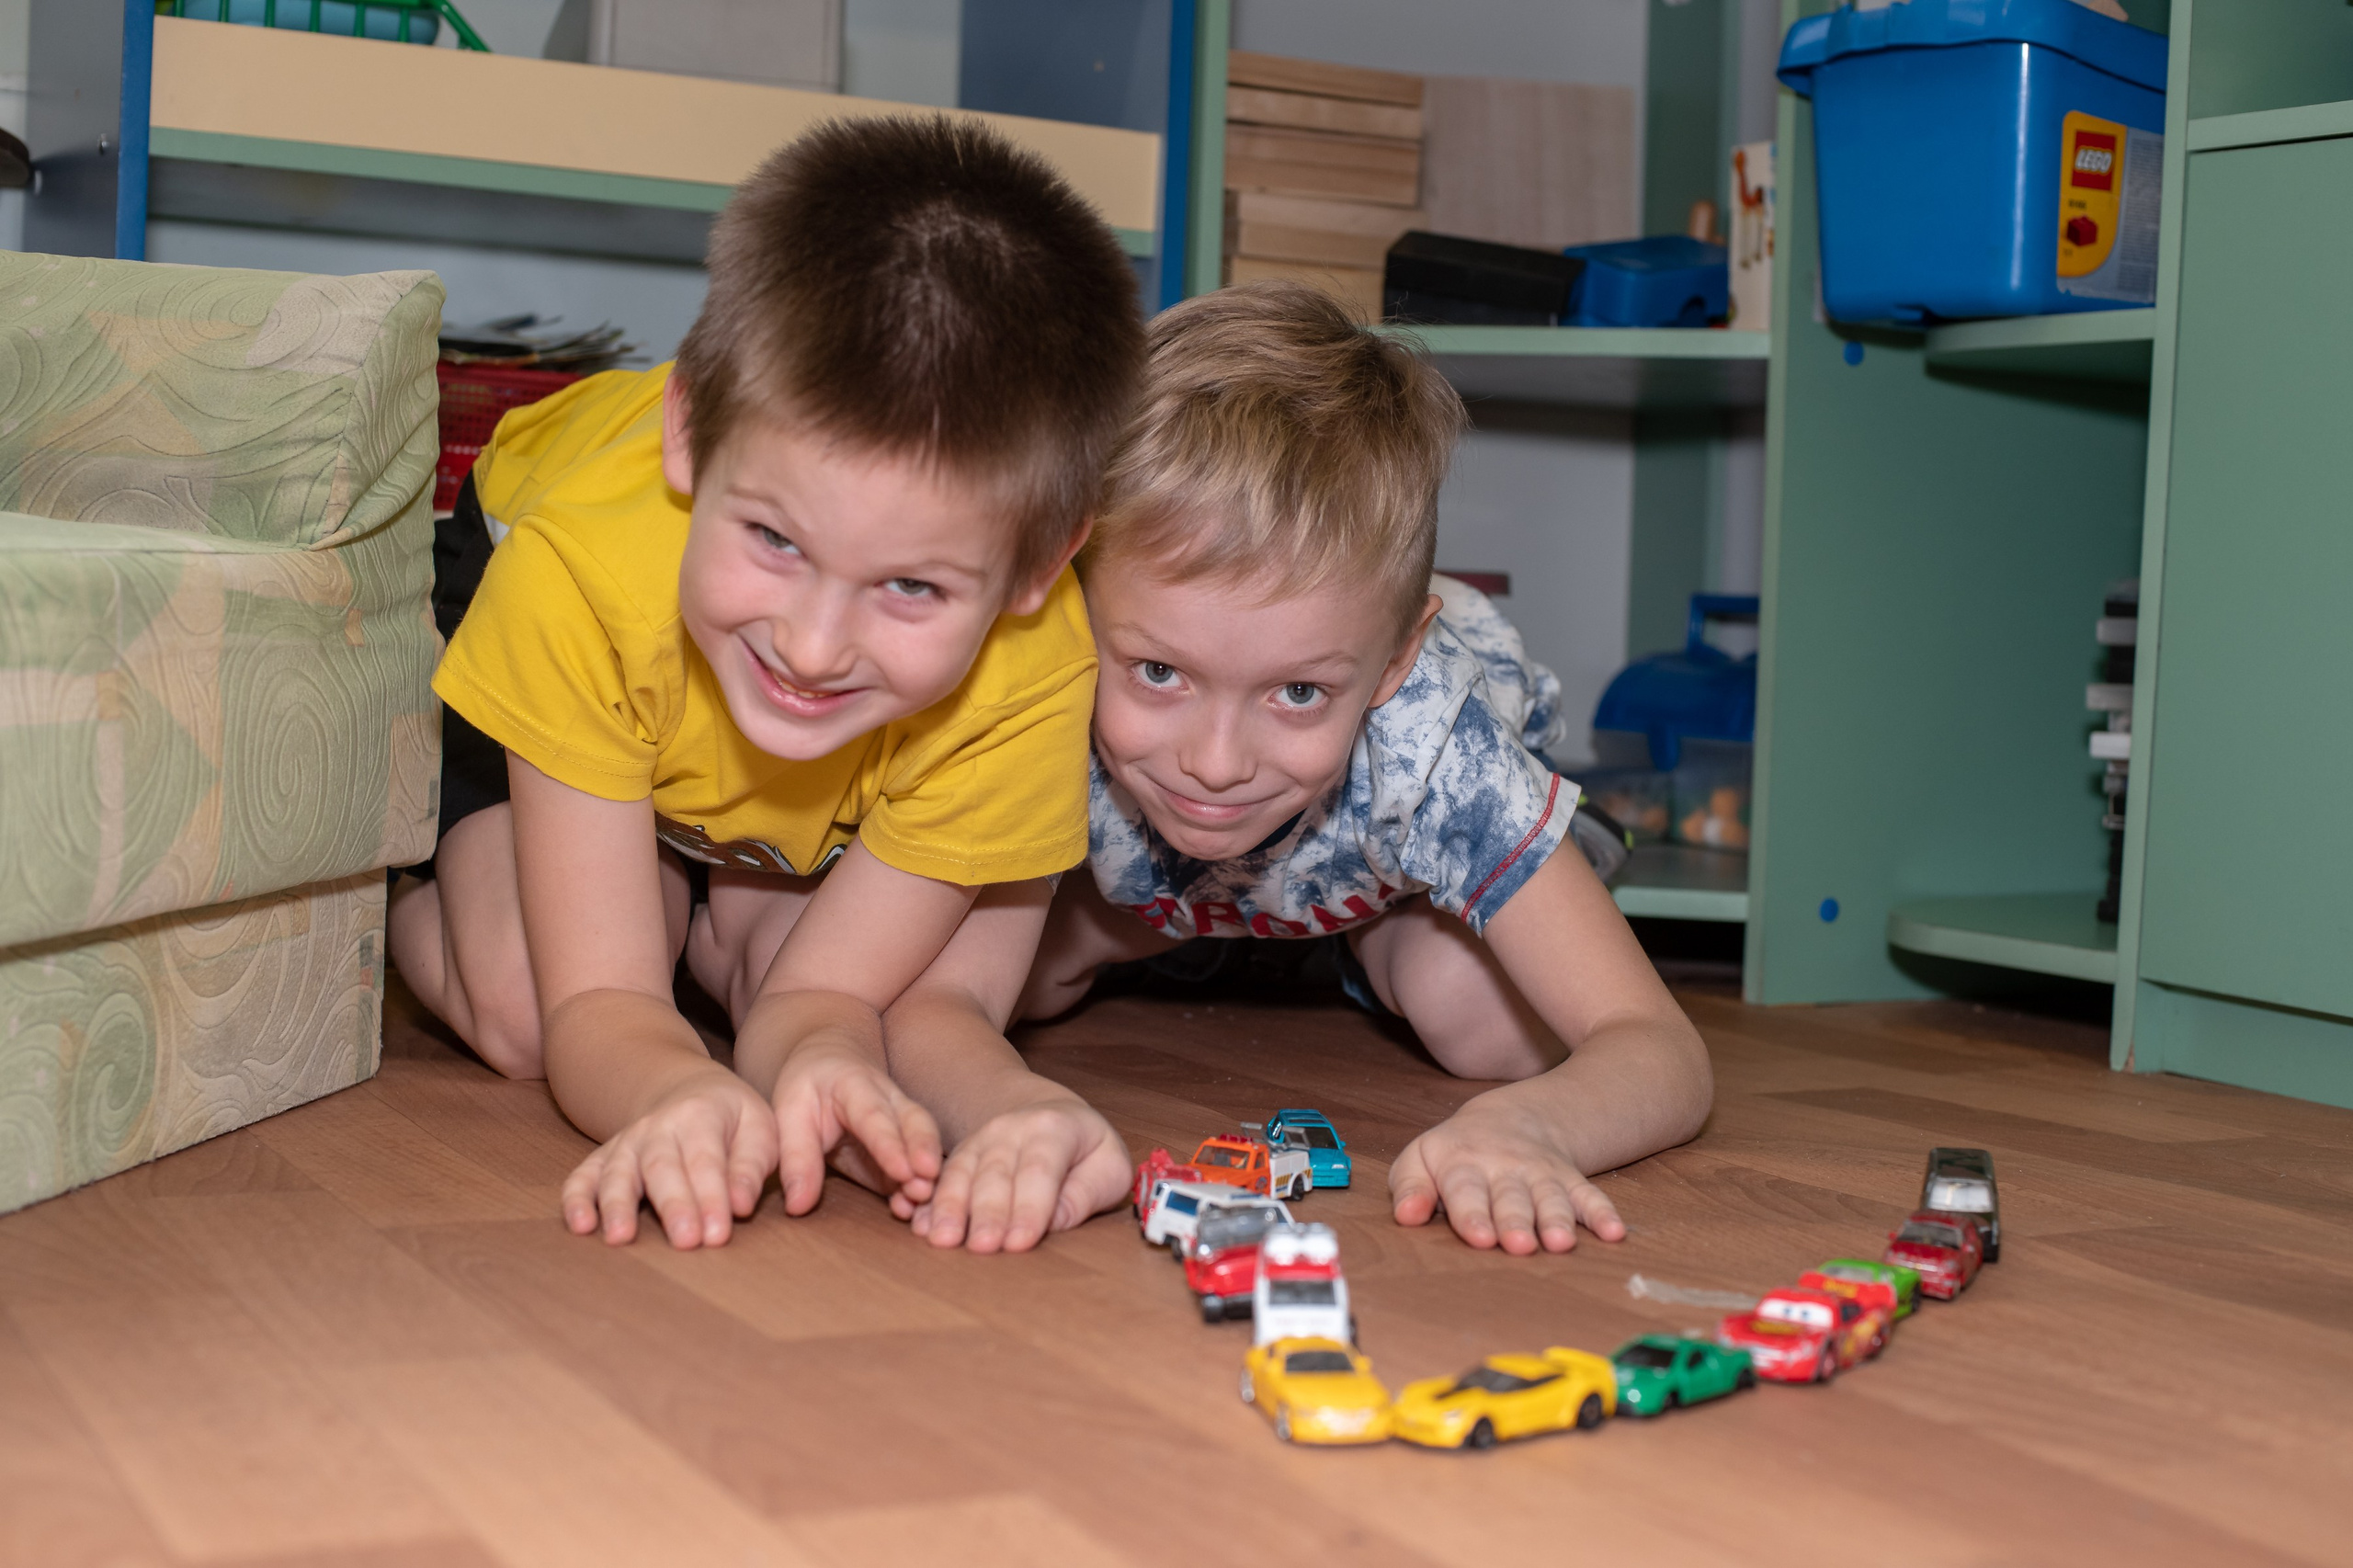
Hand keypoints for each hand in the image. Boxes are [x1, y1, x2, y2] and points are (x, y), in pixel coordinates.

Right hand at [560, 1069, 776, 1247]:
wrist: (687, 1092)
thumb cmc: (732, 1120)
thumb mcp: (759, 1127)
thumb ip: (751, 1166)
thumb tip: (741, 1207)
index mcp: (700, 1115)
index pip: (705, 1160)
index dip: (712, 1197)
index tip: (718, 1234)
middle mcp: (656, 1127)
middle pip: (661, 1167)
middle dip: (673, 1206)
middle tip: (686, 1243)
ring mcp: (625, 1143)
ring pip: (617, 1172)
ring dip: (617, 1206)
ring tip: (620, 1238)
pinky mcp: (602, 1159)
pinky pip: (583, 1177)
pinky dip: (576, 1200)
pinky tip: (580, 1227)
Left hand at [771, 1038, 943, 1216]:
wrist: (830, 1061)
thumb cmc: (808, 1087)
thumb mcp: (790, 1114)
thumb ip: (797, 1158)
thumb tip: (798, 1207)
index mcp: (856, 1085)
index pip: (874, 1115)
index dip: (890, 1144)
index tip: (903, 1171)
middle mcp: (889, 1100)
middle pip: (915, 1121)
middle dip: (925, 1150)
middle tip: (928, 1181)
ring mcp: (901, 1121)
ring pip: (924, 1141)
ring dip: (926, 1172)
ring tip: (922, 1200)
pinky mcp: (902, 1146)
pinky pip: (916, 1164)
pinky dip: (918, 1184)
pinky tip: (911, 1208)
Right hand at [907, 1099, 1130, 1252]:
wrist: (1051, 1114)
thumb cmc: (1087, 1151)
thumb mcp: (1108, 1166)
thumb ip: (1086, 1194)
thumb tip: (1054, 1223)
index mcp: (1054, 1127)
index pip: (1040, 1170)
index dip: (1030, 1208)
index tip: (1020, 1243)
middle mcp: (1011, 1128)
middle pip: (996, 1173)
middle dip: (988, 1213)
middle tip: (982, 1248)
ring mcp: (981, 1139)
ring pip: (961, 1172)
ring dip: (950, 1208)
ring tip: (942, 1240)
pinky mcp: (961, 1154)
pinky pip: (941, 1178)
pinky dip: (930, 1204)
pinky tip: (920, 1226)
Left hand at [1389, 1089, 1626, 1253]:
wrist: (1510, 1119)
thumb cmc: (1456, 1152)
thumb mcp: (1420, 1159)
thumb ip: (1409, 1187)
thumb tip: (1406, 1217)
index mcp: (1463, 1163)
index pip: (1466, 1189)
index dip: (1473, 1214)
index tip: (1479, 1238)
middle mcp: (1505, 1168)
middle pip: (1511, 1197)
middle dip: (1516, 1221)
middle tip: (1519, 1245)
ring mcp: (1541, 1173)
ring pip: (1551, 1197)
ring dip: (1558, 1220)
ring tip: (1562, 1243)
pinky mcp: (1570, 1179)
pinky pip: (1590, 1194)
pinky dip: (1603, 1213)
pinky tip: (1614, 1233)